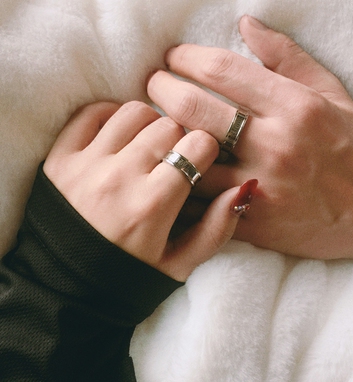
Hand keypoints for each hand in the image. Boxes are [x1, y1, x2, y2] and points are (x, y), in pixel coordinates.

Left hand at [43, 102, 255, 280]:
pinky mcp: (59, 159)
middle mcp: (119, 178)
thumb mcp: (180, 266)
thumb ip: (216, 228)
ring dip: (149, 124)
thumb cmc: (127, 279)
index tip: (200, 161)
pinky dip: (111, 116)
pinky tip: (120, 137)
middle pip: (168, 124)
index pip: (198, 145)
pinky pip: (91, 113)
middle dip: (180, 138)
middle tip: (173, 159)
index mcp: (153, 205)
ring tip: (148, 147)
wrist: (64, 290)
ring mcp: (85, 165)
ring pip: (133, 112)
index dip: (207, 149)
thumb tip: (244, 188)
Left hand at [146, 15, 352, 260]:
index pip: (222, 71)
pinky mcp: (251, 219)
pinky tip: (170, 164)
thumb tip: (245, 25)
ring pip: (188, 156)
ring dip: (164, 134)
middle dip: (161, 88)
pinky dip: (179, 178)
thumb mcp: (329, 93)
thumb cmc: (351, 149)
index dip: (187, 58)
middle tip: (154, 83)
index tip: (173, 57)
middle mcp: (273, 145)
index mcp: (293, 107)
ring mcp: (259, 185)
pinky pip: (198, 198)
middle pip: (192, 109)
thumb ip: (286, 56)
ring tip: (158, 123)